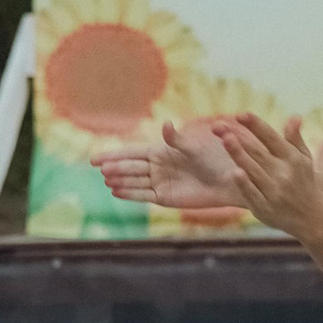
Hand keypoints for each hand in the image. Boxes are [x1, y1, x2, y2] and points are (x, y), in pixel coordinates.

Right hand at [95, 119, 247, 209]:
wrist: (227, 181)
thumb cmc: (213, 159)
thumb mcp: (193, 147)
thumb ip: (177, 139)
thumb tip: (166, 124)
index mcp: (160, 151)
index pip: (130, 153)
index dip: (113, 154)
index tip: (95, 158)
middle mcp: (157, 167)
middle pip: (130, 167)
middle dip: (115, 168)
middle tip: (100, 169)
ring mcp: (160, 182)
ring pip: (134, 182)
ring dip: (120, 181)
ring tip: (106, 180)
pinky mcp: (165, 198)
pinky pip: (143, 195)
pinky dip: (130, 194)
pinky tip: (115, 191)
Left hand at [217, 115, 322, 236]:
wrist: (311, 217)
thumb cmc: (303, 181)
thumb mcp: (304, 159)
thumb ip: (295, 138)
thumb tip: (295, 117)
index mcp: (292, 158)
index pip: (271, 138)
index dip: (256, 125)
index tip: (241, 114)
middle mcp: (283, 173)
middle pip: (257, 152)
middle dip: (238, 137)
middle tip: (218, 125)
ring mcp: (274, 191)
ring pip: (253, 170)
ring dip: (239, 154)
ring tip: (225, 139)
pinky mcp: (265, 208)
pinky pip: (252, 194)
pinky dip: (245, 184)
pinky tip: (235, 172)